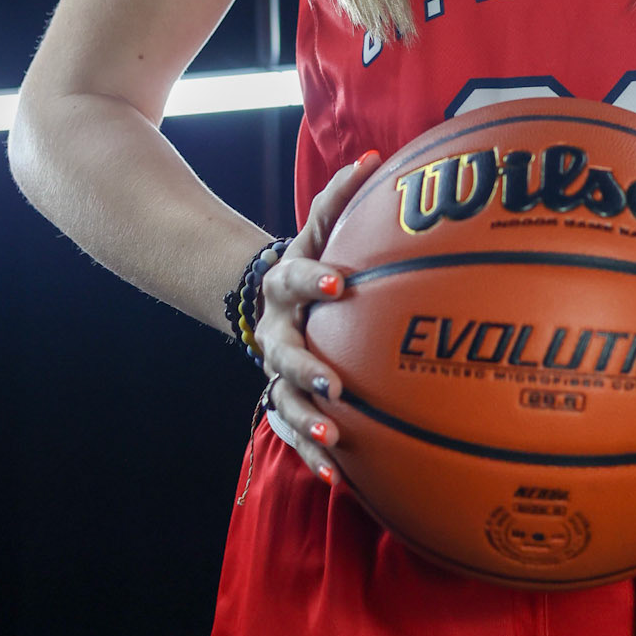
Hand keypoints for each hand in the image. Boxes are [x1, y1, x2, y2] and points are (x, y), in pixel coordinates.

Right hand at [252, 149, 381, 481]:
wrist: (261, 296)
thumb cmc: (310, 260)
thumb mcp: (318, 229)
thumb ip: (339, 197)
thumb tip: (374, 156)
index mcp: (285, 283)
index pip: (297, 276)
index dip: (315, 279)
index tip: (342, 283)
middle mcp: (275, 328)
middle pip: (283, 351)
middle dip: (307, 368)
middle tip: (334, 384)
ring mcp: (275, 368)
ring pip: (283, 398)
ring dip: (306, 419)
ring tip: (332, 438)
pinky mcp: (284, 398)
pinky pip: (296, 429)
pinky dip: (314, 454)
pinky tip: (340, 479)